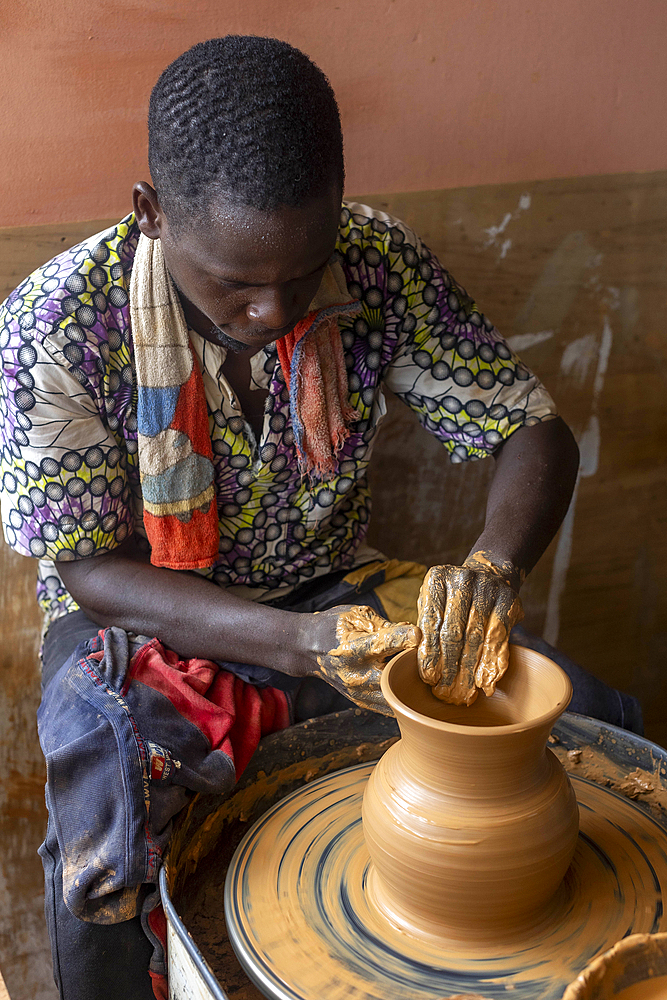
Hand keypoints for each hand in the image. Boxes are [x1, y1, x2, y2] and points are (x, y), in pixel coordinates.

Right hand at [306, 605, 420, 714]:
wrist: (307, 649)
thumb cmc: (332, 627)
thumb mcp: (354, 615)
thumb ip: (383, 625)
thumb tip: (411, 632)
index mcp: (350, 649)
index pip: (382, 644)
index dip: (404, 637)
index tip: (418, 633)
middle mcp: (353, 675)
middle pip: (394, 675)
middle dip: (413, 665)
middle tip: (424, 654)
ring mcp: (358, 693)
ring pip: (395, 695)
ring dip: (410, 682)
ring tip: (418, 668)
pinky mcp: (362, 702)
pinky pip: (390, 705)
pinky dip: (402, 695)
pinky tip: (409, 681)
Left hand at [417, 552, 523, 705]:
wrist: (488, 575)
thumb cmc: (451, 599)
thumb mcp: (433, 604)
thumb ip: (427, 629)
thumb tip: (427, 671)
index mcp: (436, 578)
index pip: (430, 622)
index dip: (429, 653)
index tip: (429, 679)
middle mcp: (462, 579)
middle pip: (453, 633)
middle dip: (449, 667)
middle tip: (446, 693)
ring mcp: (488, 588)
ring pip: (476, 638)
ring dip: (470, 671)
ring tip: (464, 694)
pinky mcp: (509, 600)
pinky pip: (499, 638)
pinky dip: (492, 663)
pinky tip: (486, 682)